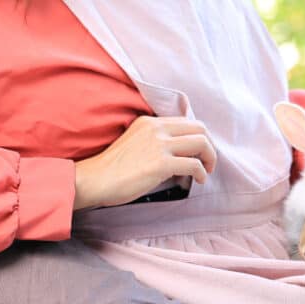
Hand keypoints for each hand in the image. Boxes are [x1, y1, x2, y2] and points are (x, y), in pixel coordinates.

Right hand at [73, 116, 216, 209]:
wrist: (95, 180)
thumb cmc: (113, 168)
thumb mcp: (135, 142)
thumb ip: (155, 141)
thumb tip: (179, 153)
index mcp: (150, 122)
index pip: (186, 121)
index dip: (199, 136)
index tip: (199, 151)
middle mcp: (156, 129)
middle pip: (199, 128)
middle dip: (209, 145)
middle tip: (208, 161)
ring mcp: (159, 145)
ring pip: (201, 143)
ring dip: (210, 158)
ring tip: (206, 171)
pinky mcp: (161, 164)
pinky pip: (193, 164)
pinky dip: (201, 173)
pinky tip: (198, 180)